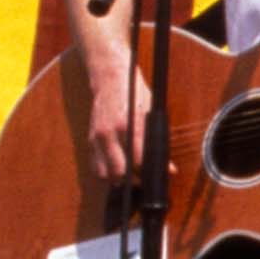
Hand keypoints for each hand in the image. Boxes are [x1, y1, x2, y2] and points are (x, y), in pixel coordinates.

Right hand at [83, 52, 148, 182]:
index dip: (149, 172)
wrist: (111, 77)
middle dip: (134, 181)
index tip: (159, 175)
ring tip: (131, 178)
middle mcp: (110, 133)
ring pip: (104, 173)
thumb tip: (168, 166)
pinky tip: (117, 171)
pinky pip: (95, 165)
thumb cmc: (135, 93)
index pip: (138, 160)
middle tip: (145, 180)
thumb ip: (158, 141)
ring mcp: (97, 136)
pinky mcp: (90, 139)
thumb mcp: (151, 113)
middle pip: (119, 171)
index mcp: (128, 124)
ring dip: (117, 179)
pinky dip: (106, 172)